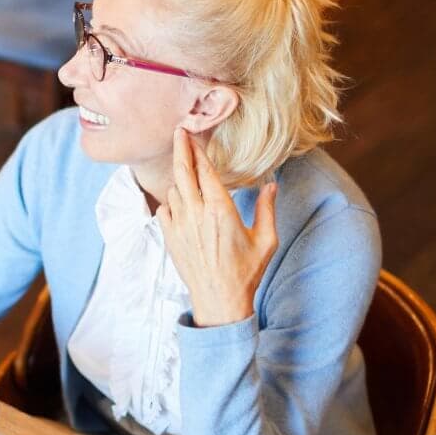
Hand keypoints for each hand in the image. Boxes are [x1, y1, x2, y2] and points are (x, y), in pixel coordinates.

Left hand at [157, 129, 278, 327]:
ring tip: (187, 174)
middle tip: (178, 133)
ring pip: (173, 190)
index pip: (205, 171)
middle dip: (180, 149)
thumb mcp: (265, 240)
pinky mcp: (170, 237)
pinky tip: (181, 204)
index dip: (199, 151)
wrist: (219, 301)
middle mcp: (196, 213)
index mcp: (221, 210)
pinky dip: (171, 202)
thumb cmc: (245, 272)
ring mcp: (180, 225)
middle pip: (182, 172)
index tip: (193, 135)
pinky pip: (164, 209)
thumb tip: (271, 186)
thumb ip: (267, 209)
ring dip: (179, 179)